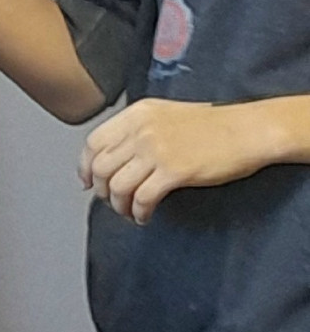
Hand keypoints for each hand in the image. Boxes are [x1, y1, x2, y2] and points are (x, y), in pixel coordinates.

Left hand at [78, 98, 266, 224]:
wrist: (247, 130)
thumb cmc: (211, 125)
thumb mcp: (165, 115)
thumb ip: (137, 130)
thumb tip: (113, 157)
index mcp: (137, 114)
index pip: (93, 142)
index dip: (85, 166)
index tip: (87, 182)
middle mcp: (141, 130)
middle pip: (100, 167)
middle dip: (101, 191)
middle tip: (112, 202)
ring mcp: (156, 150)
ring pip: (116, 186)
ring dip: (119, 206)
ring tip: (130, 212)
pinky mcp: (174, 171)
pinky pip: (141, 199)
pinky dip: (139, 213)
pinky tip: (145, 217)